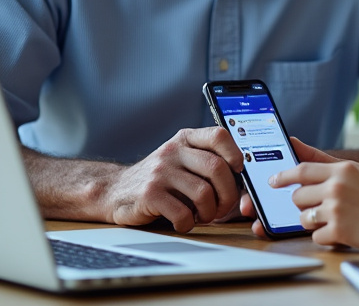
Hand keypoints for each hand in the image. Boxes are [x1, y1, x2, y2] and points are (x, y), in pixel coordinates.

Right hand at [100, 127, 241, 231]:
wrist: (116, 190)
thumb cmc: (160, 179)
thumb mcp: (180, 159)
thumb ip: (206, 162)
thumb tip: (242, 181)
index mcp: (185, 139)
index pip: (218, 135)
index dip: (235, 152)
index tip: (239, 170)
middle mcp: (173, 151)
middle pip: (217, 168)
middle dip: (228, 194)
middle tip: (223, 207)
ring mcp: (160, 172)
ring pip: (203, 193)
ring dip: (210, 212)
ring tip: (203, 216)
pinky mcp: (150, 194)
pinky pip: (183, 213)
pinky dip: (189, 223)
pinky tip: (184, 221)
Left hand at [269, 159, 358, 250]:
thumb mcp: (357, 172)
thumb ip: (325, 160)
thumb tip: (294, 142)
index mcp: (342, 169)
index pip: (302, 170)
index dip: (283, 176)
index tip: (272, 181)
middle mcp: (337, 186)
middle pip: (298, 196)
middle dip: (302, 205)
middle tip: (318, 208)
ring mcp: (337, 209)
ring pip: (303, 218)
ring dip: (313, 222)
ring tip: (334, 220)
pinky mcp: (339, 231)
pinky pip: (316, 236)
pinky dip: (327, 237)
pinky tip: (343, 232)